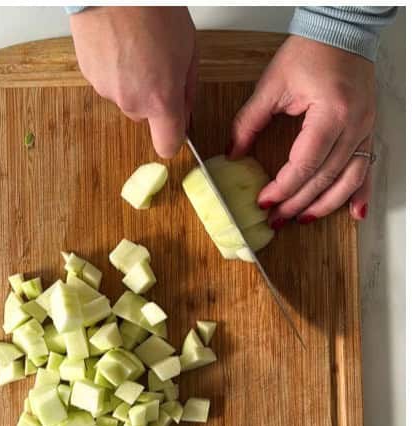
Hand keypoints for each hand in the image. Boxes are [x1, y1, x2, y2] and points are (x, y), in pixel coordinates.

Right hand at [69, 6, 196, 157]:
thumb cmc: (154, 12)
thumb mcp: (190, 49)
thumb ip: (188, 87)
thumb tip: (185, 107)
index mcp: (160, 99)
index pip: (167, 145)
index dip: (173, 138)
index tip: (176, 125)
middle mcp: (131, 102)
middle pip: (144, 116)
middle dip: (152, 98)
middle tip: (159, 65)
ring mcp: (106, 91)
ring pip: (125, 96)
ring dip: (132, 81)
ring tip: (136, 47)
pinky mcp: (89, 77)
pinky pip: (107, 81)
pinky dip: (114, 69)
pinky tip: (119, 44)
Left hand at [228, 36, 374, 224]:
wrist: (340, 32)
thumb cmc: (310, 51)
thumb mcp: (272, 85)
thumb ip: (248, 122)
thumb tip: (231, 154)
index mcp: (331, 112)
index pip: (306, 163)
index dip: (283, 188)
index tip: (263, 201)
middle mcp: (354, 123)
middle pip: (326, 176)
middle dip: (298, 202)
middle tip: (275, 219)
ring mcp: (365, 128)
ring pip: (349, 178)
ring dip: (325, 204)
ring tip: (302, 220)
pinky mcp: (367, 130)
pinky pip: (367, 166)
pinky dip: (360, 191)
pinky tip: (355, 212)